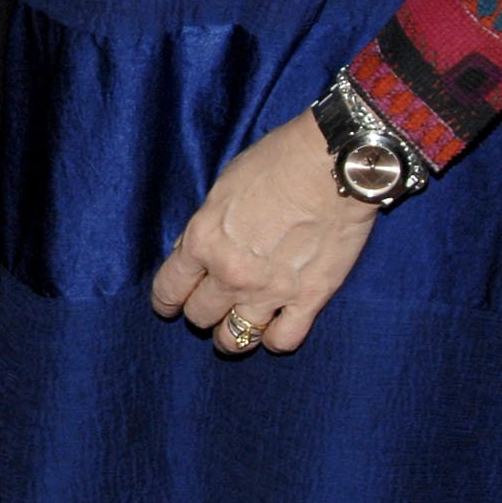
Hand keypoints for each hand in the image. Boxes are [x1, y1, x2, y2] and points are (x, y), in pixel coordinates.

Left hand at [152, 113, 378, 356]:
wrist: (335, 164)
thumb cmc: (278, 162)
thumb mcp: (223, 186)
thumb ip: (204, 225)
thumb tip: (189, 251)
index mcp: (203, 241)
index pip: (169, 290)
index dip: (166, 302)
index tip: (170, 306)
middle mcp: (230, 273)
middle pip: (199, 316)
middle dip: (201, 312)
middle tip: (213, 304)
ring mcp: (269, 291)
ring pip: (235, 338)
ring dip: (232, 334)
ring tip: (239, 326)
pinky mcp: (309, 299)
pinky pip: (283, 340)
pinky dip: (276, 339)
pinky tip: (276, 327)